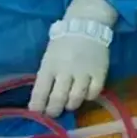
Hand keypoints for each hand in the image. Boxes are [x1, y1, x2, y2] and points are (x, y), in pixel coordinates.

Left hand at [29, 0, 117, 117]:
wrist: (87, 25)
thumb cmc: (63, 42)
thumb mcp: (48, 57)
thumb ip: (46, 76)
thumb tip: (43, 98)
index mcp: (49, 66)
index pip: (40, 92)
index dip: (37, 107)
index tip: (36, 113)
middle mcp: (65, 71)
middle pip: (58, 99)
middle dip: (53, 111)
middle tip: (53, 113)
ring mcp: (83, 72)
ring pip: (76, 98)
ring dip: (70, 105)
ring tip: (69, 105)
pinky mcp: (99, 72)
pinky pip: (94, 92)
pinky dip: (88, 97)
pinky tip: (85, 94)